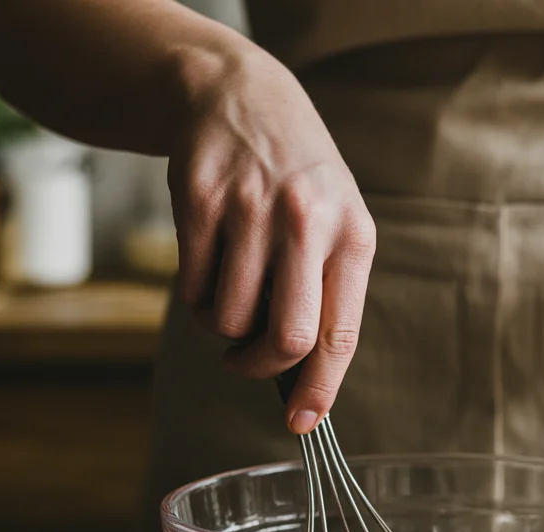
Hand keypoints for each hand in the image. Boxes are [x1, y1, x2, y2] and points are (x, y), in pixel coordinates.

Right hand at [168, 46, 375, 433]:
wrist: (241, 96)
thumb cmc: (295, 181)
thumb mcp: (334, 224)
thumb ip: (325, 294)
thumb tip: (301, 381)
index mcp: (352, 236)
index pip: (338, 335)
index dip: (319, 390)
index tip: (301, 423)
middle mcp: (306, 221)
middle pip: (286, 337)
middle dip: (258, 367)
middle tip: (243, 362)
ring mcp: (250, 208)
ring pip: (228, 319)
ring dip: (221, 327)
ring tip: (228, 292)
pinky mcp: (198, 199)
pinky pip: (192, 286)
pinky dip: (196, 294)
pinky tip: (209, 262)